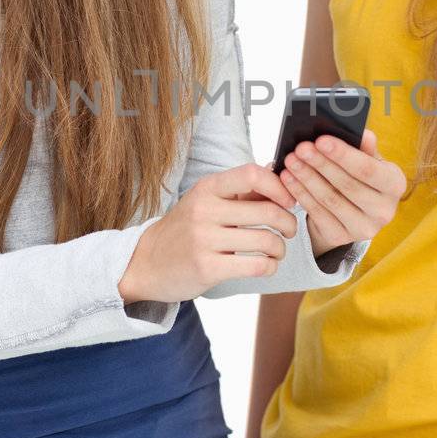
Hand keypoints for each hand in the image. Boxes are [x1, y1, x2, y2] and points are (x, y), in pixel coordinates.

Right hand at [118, 164, 297, 303]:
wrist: (147, 263)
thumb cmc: (185, 230)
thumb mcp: (206, 202)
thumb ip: (240, 190)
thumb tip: (275, 170)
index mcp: (207, 188)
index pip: (252, 175)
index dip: (279, 187)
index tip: (288, 201)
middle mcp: (205, 210)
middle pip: (267, 212)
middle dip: (289, 223)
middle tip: (290, 231)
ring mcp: (204, 239)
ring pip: (266, 241)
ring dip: (281, 249)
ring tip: (277, 251)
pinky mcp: (207, 268)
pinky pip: (256, 266)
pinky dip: (270, 266)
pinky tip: (266, 265)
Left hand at [277, 126, 405, 255]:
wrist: (355, 212)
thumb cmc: (361, 178)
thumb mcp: (369, 161)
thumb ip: (365, 148)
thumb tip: (364, 134)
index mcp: (395, 185)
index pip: (369, 169)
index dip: (344, 155)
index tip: (321, 140)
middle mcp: (385, 210)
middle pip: (347, 185)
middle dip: (320, 164)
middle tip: (300, 148)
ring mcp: (364, 228)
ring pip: (330, 199)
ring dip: (307, 178)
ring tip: (291, 161)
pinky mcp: (342, 238)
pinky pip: (317, 213)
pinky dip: (301, 194)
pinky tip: (289, 179)